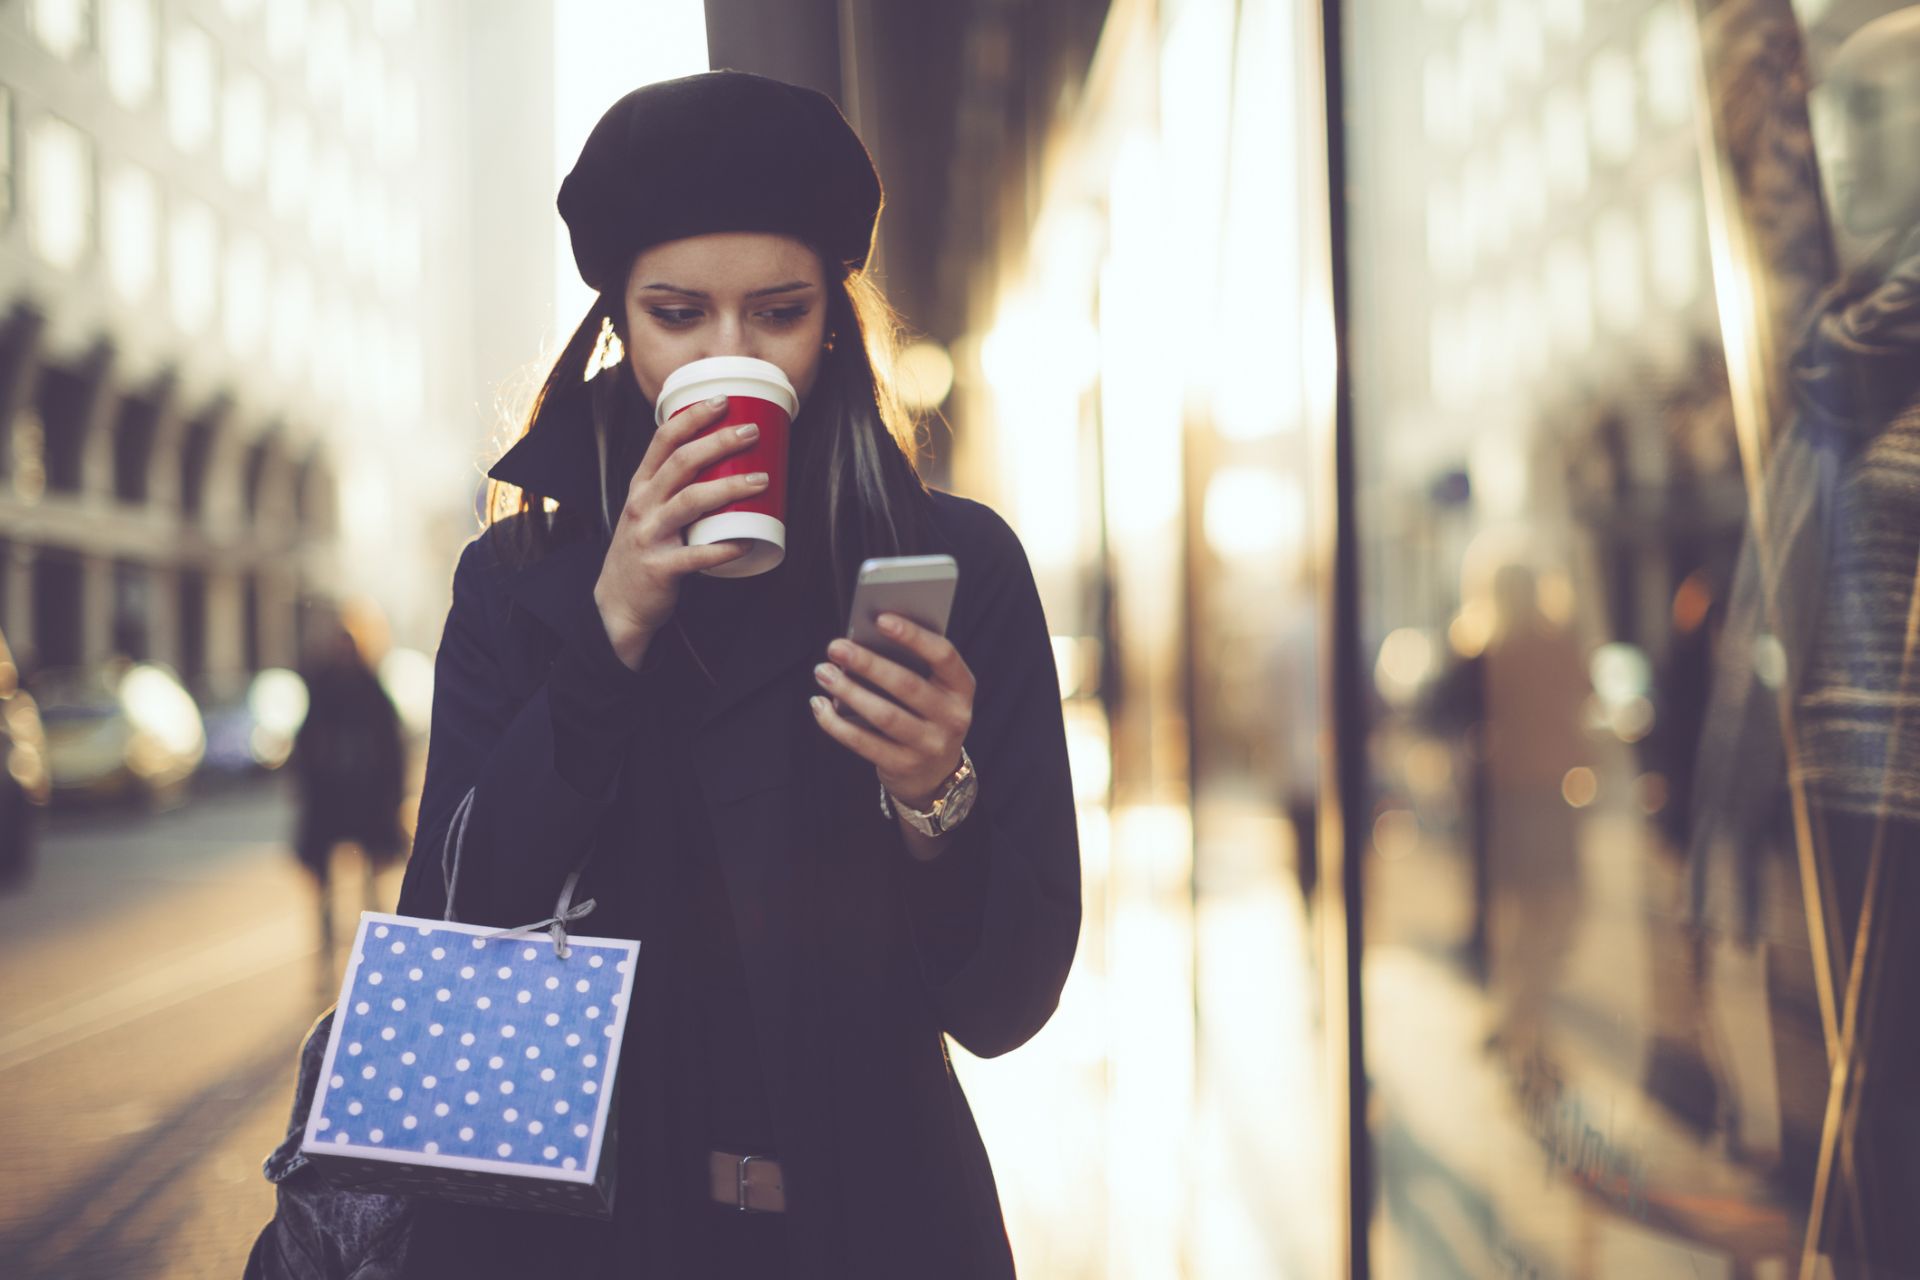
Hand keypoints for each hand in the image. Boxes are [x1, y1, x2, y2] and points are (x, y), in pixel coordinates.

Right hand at [592, 397, 768, 666]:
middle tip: (752, 433)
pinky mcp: (660, 567)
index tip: (723, 401)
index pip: (663, 440)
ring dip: (730, 488)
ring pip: (691, 502)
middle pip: (681, 463)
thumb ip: (674, 485)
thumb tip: (723, 456)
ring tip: (762, 480)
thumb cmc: (644, 548)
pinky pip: (695, 555)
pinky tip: (746, 541)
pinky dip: (723, 548)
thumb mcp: (648, 509)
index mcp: (641, 486)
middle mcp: (642, 504)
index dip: (693, 417)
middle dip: (719, 443)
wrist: (618, 603)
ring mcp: (649, 535)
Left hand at [810, 613, 974, 806]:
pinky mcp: (903, 766)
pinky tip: (819, 705)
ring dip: (848, 691)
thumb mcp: (934, 690)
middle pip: (906, 685)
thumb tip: (863, 641)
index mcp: (962, 688)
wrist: (935, 774)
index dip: (913, 635)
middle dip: (867, 663)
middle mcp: (952, 717)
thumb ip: (912, 665)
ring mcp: (930, 745)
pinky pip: (864, 743)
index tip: (880, 619)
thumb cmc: (926, 714)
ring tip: (823, 672)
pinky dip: (836, 723)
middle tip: (836, 647)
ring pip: (883, 715)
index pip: (943, 655)